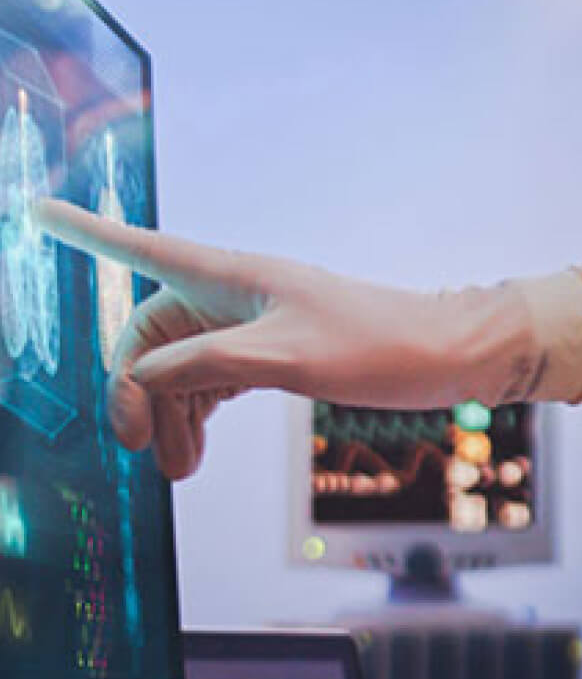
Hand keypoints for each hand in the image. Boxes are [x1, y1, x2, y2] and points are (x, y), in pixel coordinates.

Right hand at [36, 199, 581, 478]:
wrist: (445, 356)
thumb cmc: (378, 347)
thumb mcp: (286, 358)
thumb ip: (205, 362)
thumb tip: (139, 376)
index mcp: (235, 275)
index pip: (144, 247)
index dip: (86, 232)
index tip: (34, 208)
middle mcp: (237, 293)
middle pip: (153, 332)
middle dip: (136, 390)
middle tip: (139, 449)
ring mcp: (255, 324)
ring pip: (183, 364)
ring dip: (169, 414)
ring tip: (176, 470)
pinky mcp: (276, 351)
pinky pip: (214, 378)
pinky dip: (198, 414)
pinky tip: (192, 451)